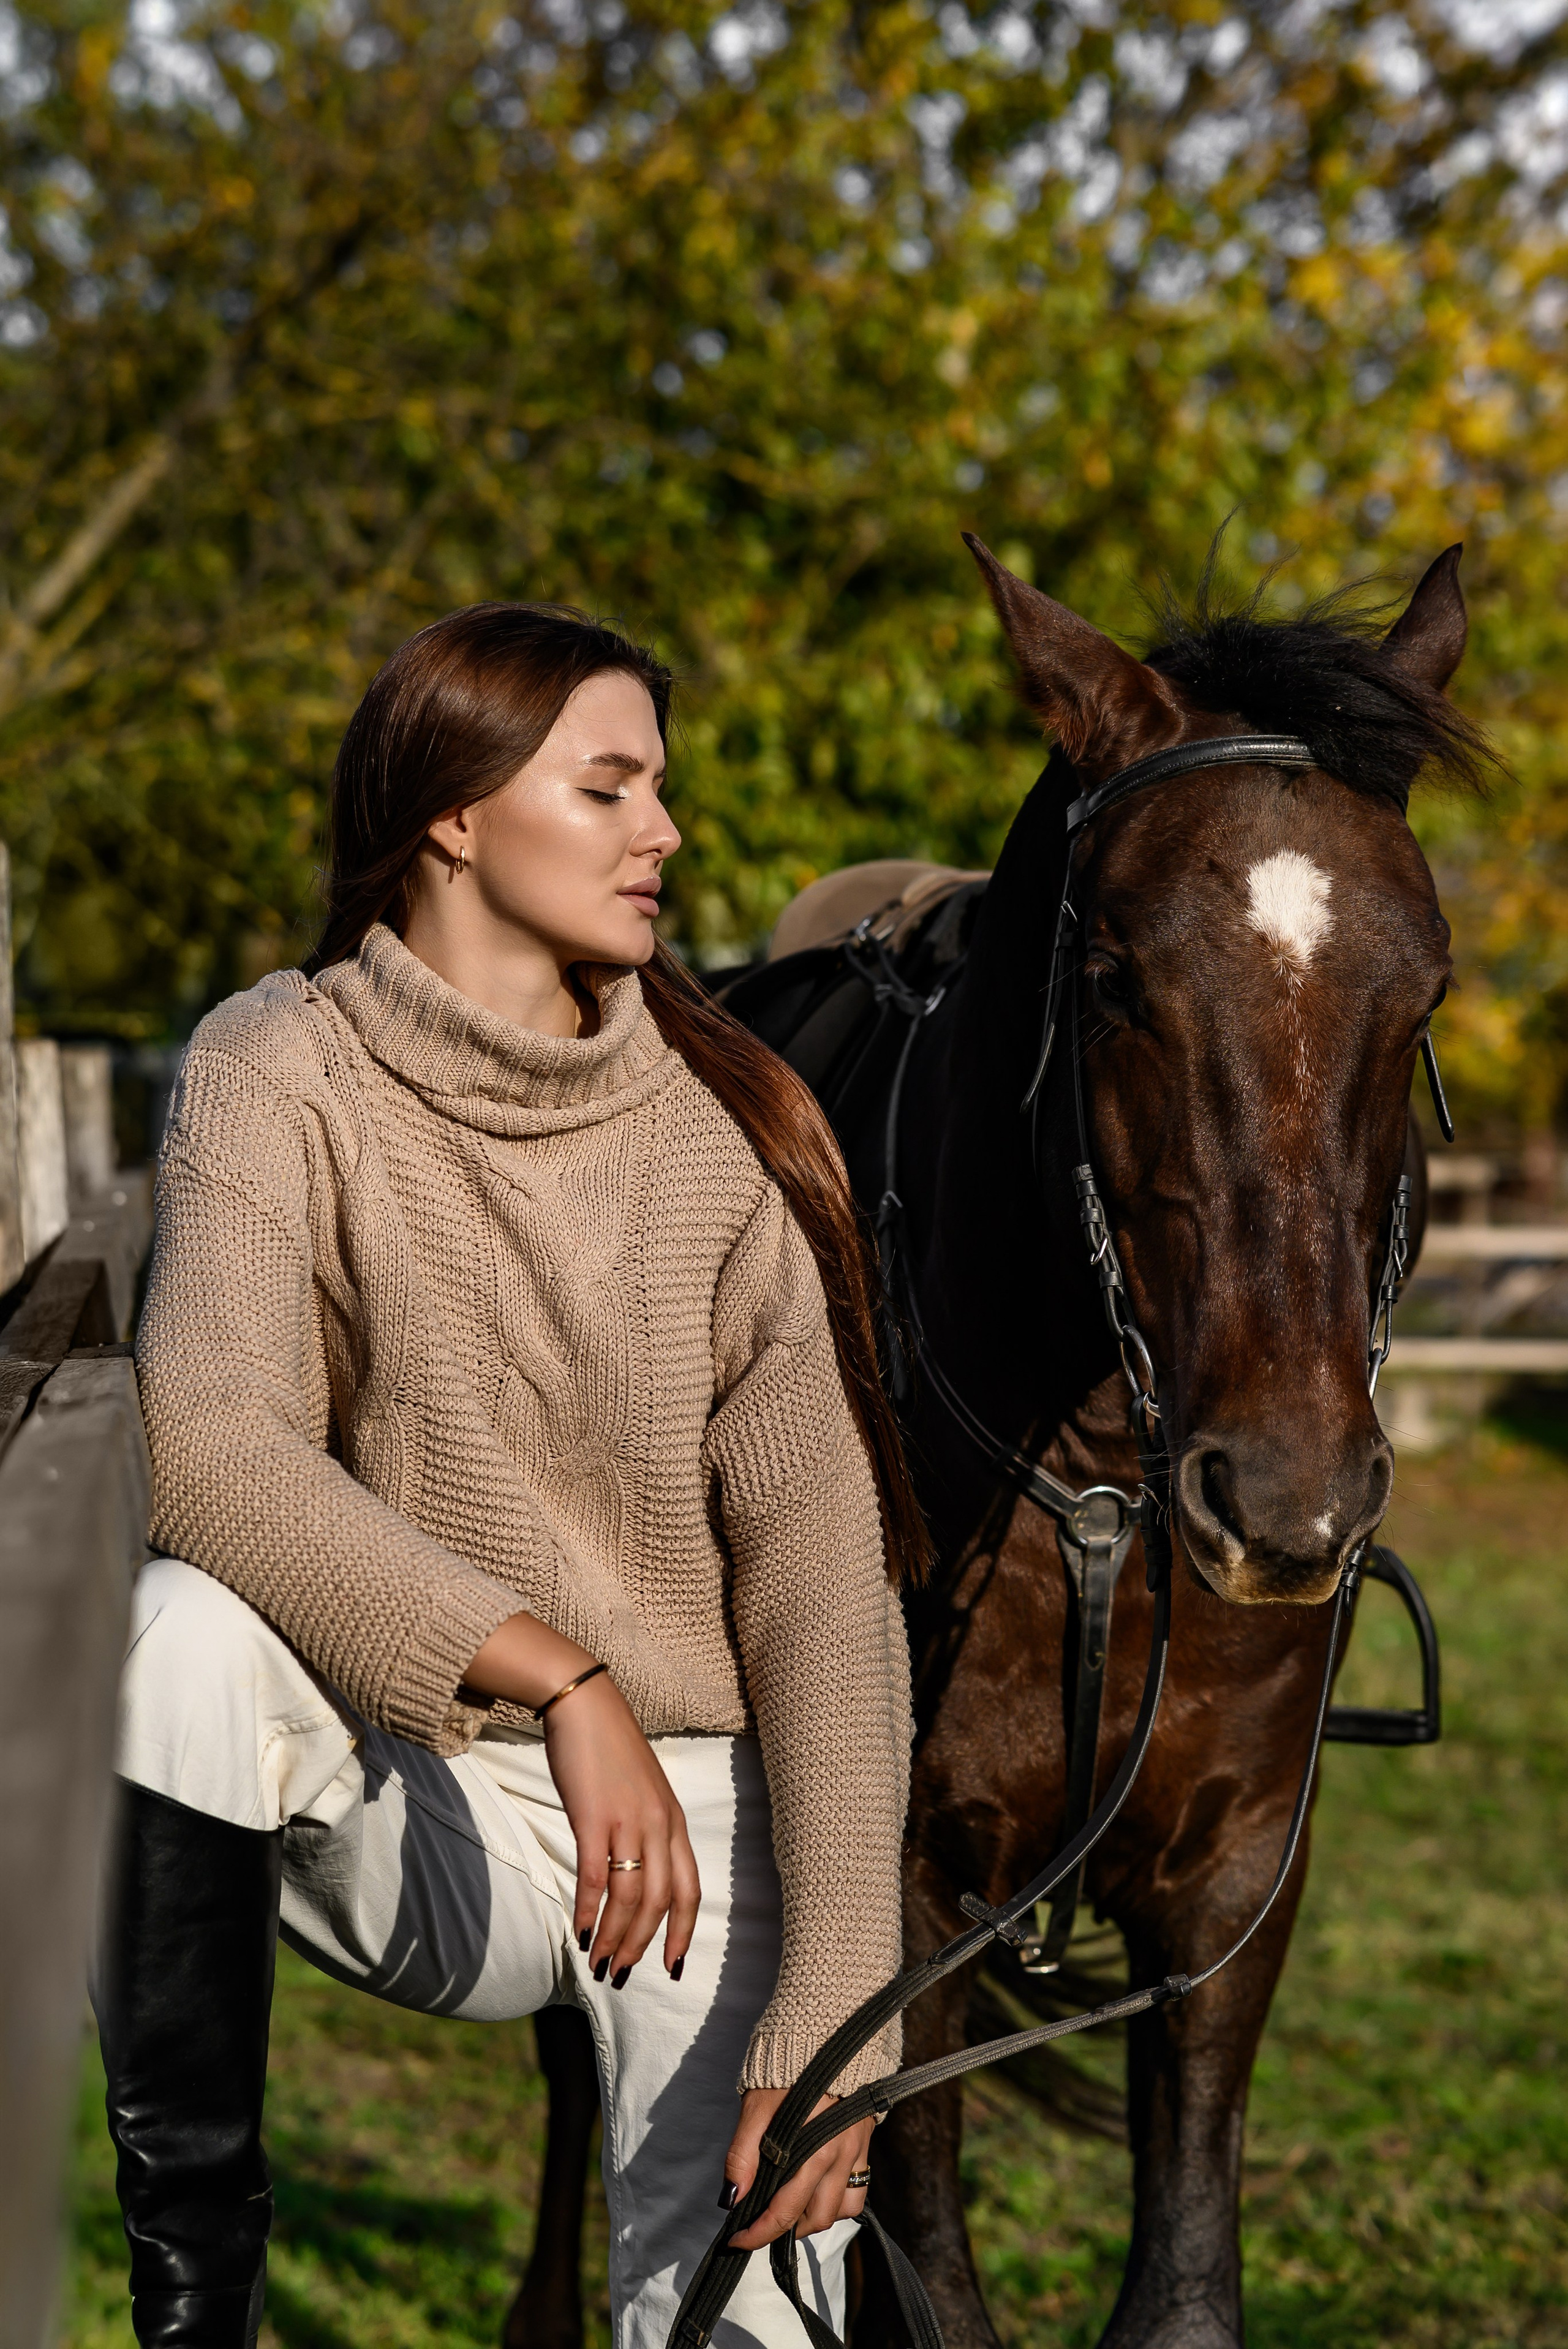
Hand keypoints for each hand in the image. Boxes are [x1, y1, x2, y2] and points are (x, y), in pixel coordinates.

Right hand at [545, 1669, 700, 1978]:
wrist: (585, 1704)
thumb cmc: (610, 1750)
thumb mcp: (643, 1792)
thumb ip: (646, 1830)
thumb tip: (637, 1873)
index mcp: (673, 1821)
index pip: (689, 1890)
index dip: (681, 1932)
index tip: (671, 1966)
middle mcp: (658, 1825)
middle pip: (660, 1902)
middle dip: (643, 1945)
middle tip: (622, 1974)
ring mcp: (627, 1821)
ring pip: (630, 1897)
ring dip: (615, 1937)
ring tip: (599, 1962)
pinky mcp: (593, 1816)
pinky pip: (596, 1876)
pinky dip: (589, 1910)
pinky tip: (580, 1931)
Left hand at [722, 2087, 872, 2248]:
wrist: (827, 2033)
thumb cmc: (786, 2071)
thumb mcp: (757, 2109)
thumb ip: (744, 2155)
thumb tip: (732, 2200)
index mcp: (812, 2151)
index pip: (784, 2212)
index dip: (758, 2234)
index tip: (736, 2242)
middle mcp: (838, 2157)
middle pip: (816, 2218)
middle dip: (787, 2230)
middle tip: (763, 2222)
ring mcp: (855, 2151)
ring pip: (842, 2209)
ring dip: (815, 2217)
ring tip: (792, 2207)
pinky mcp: (864, 2143)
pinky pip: (859, 2189)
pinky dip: (840, 2201)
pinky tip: (820, 2189)